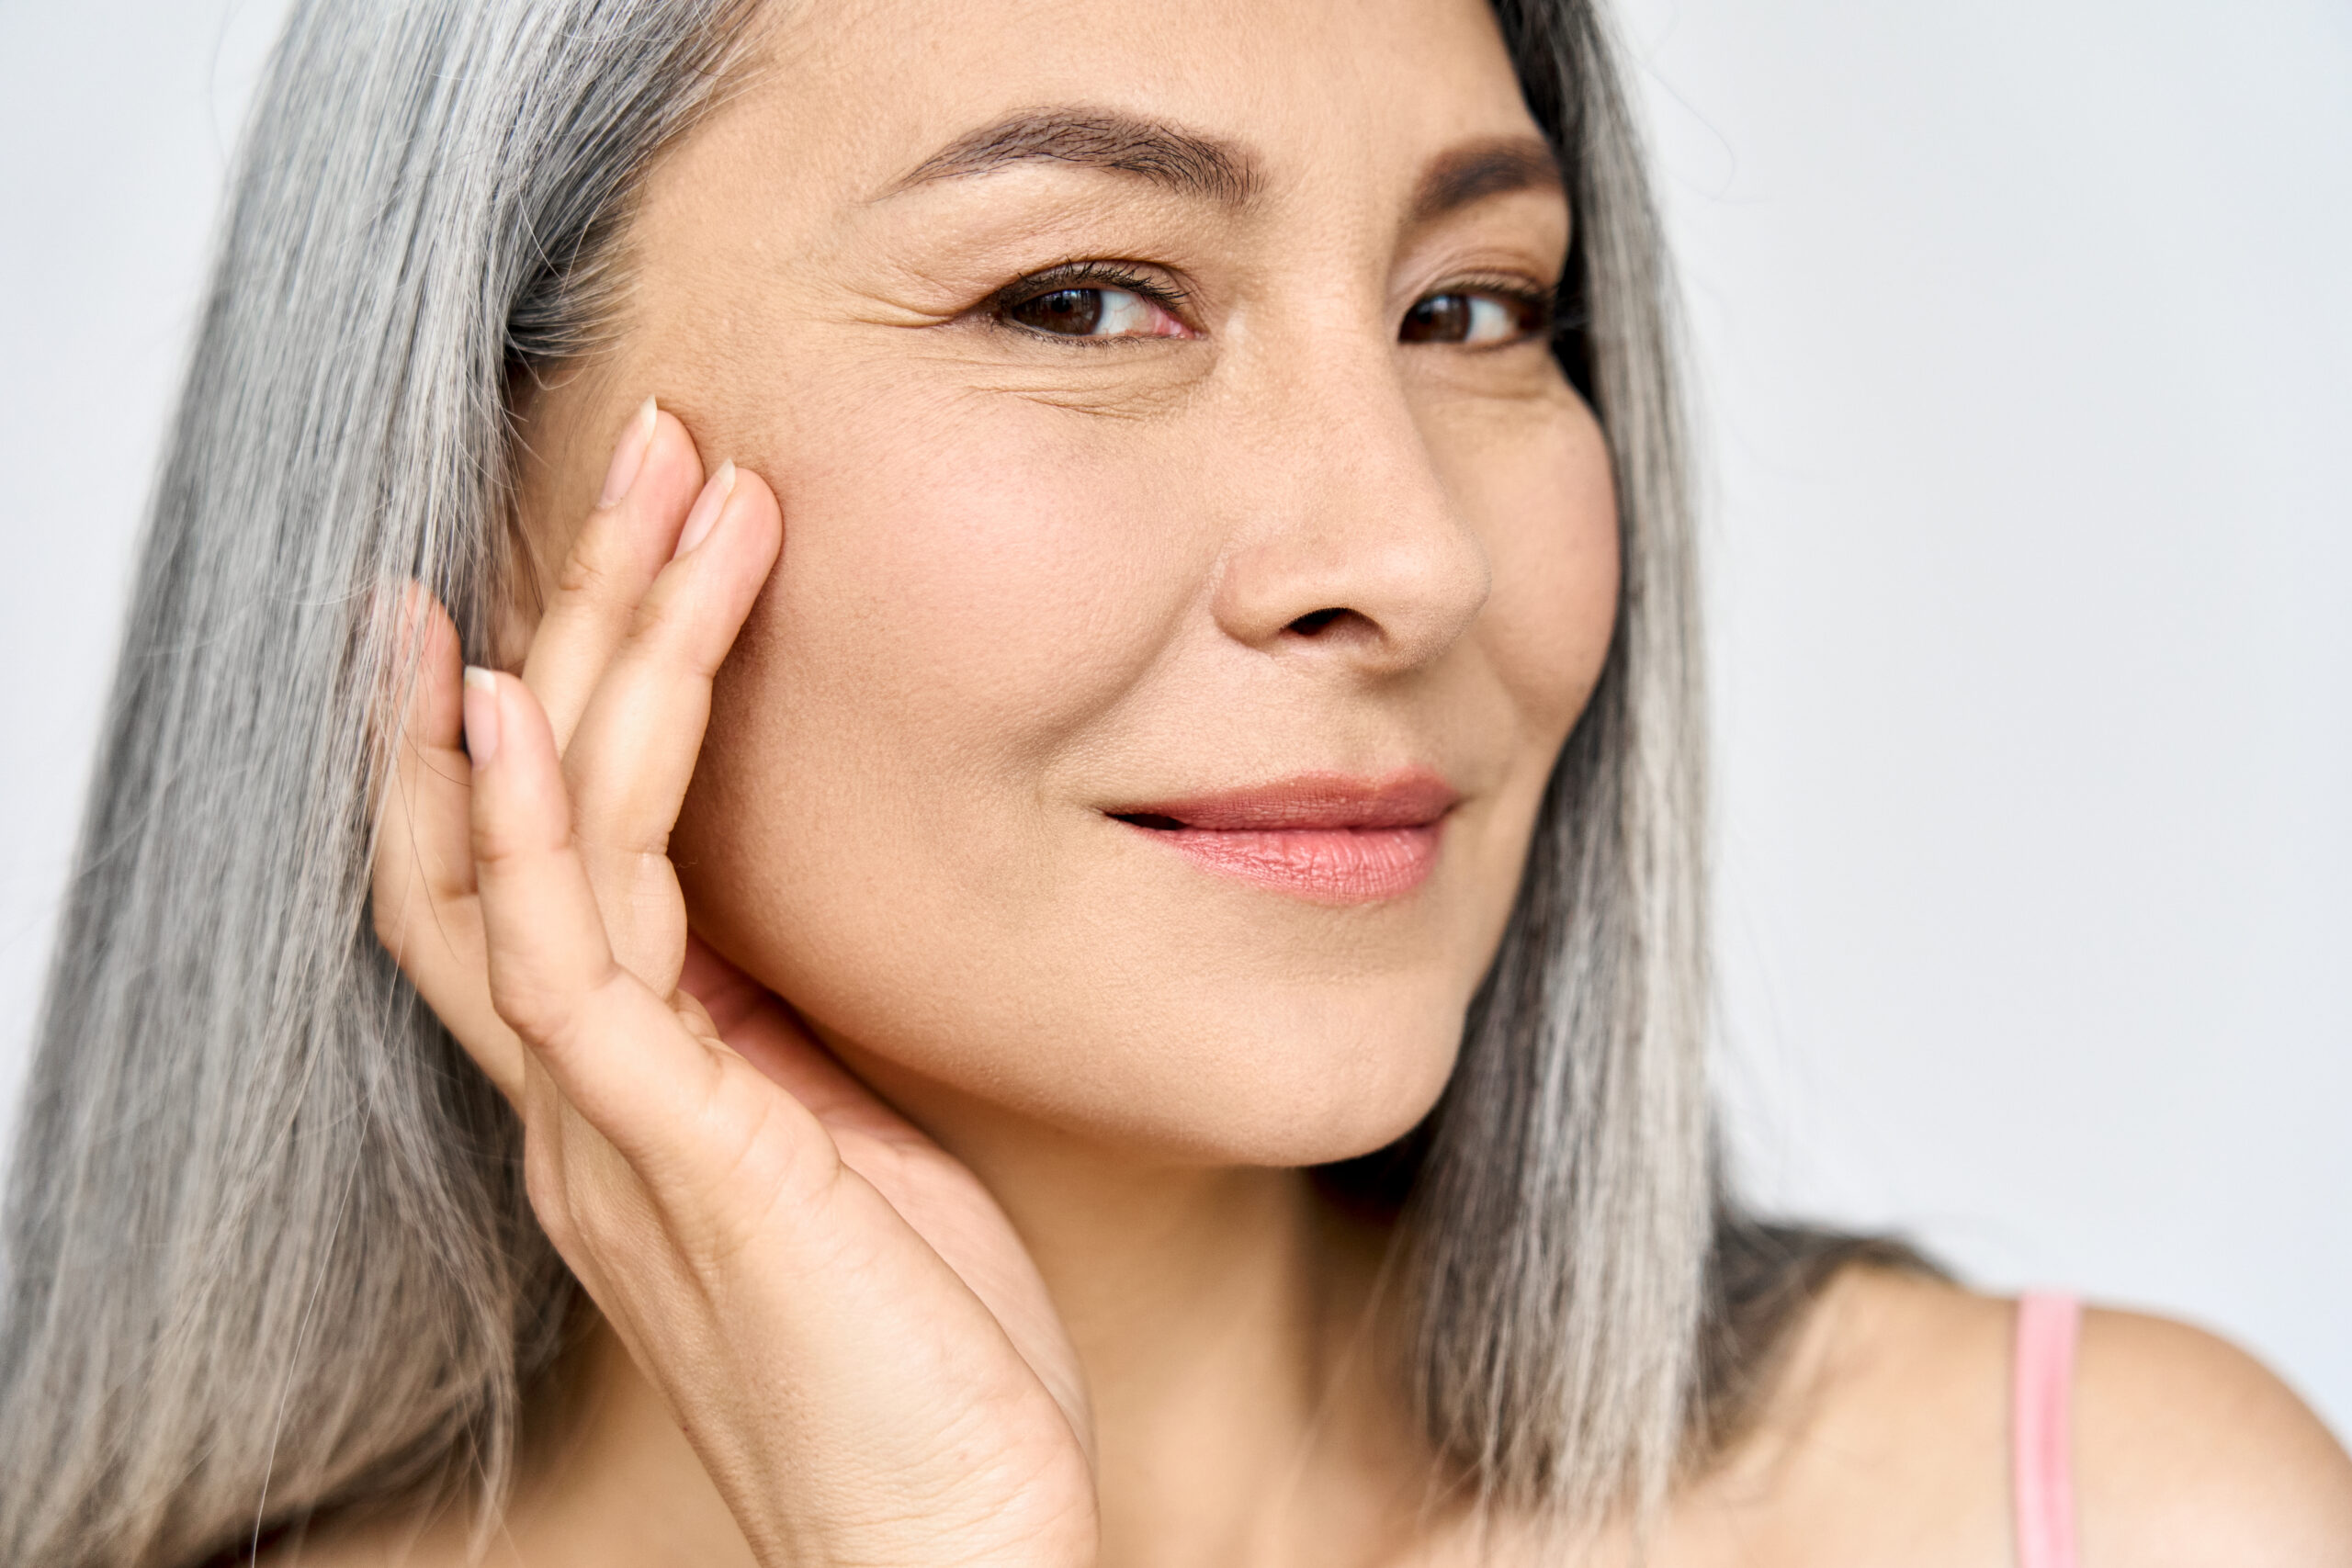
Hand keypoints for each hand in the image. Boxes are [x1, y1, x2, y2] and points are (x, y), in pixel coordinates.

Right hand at [369, 403, 1096, 1566]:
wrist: (960, 1545)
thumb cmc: (935, 1361)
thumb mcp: (866, 1153)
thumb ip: (798, 1047)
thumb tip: (804, 938)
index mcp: (643, 1092)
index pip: (540, 860)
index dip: (540, 701)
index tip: (584, 552)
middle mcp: (592, 1099)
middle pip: (516, 814)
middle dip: (571, 617)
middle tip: (647, 442)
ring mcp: (614, 1130)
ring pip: (543, 848)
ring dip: (590, 655)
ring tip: (659, 489)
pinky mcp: (678, 1163)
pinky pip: (567, 968)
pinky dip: (534, 828)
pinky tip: (528, 709)